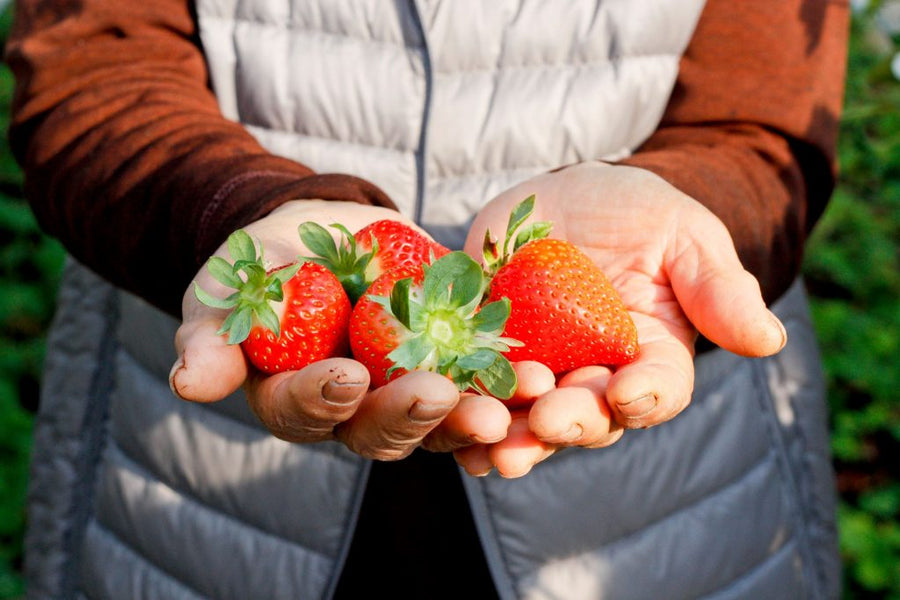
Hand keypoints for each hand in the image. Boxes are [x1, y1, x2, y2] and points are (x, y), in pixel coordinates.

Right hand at [169, 200, 510, 459]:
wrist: (321, 239)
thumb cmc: (263, 268)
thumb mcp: (228, 289)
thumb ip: (212, 334)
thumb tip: (191, 381)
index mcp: (298, 400)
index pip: (305, 412)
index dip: (323, 398)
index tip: (344, 375)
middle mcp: (357, 411)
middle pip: (382, 430)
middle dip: (410, 414)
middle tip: (437, 393)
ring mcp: (409, 392)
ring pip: (442, 419)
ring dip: (474, 412)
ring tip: (507, 398)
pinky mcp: (454, 364)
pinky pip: (484, 380)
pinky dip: (509, 380)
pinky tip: (537, 370)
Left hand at [456, 162, 786, 476]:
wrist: (576, 198)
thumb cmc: (643, 216)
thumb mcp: (686, 237)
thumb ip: (719, 288)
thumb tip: (768, 340)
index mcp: (649, 359)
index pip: (656, 392)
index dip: (645, 396)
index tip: (628, 392)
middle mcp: (593, 377)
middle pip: (586, 417)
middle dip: (568, 421)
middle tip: (547, 419)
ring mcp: (538, 367)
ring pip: (524, 416)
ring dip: (508, 430)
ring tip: (491, 439)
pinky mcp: (486, 347)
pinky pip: (472, 383)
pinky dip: (459, 402)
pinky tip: (445, 416)